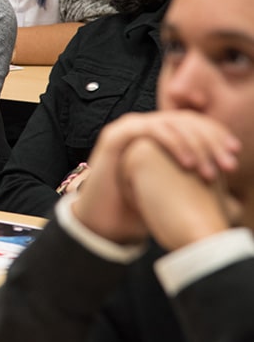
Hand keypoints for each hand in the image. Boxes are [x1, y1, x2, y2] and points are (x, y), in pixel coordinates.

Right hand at [71, 111, 239, 244]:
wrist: (107, 221)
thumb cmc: (140, 206)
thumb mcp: (173, 187)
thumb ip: (194, 176)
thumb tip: (233, 185)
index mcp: (159, 133)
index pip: (193, 123)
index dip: (216, 134)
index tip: (235, 153)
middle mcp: (144, 126)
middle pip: (185, 120)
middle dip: (211, 140)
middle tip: (228, 164)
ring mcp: (129, 128)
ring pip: (170, 123)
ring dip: (195, 144)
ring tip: (209, 169)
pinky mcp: (116, 136)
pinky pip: (149, 130)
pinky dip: (172, 143)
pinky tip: (187, 163)